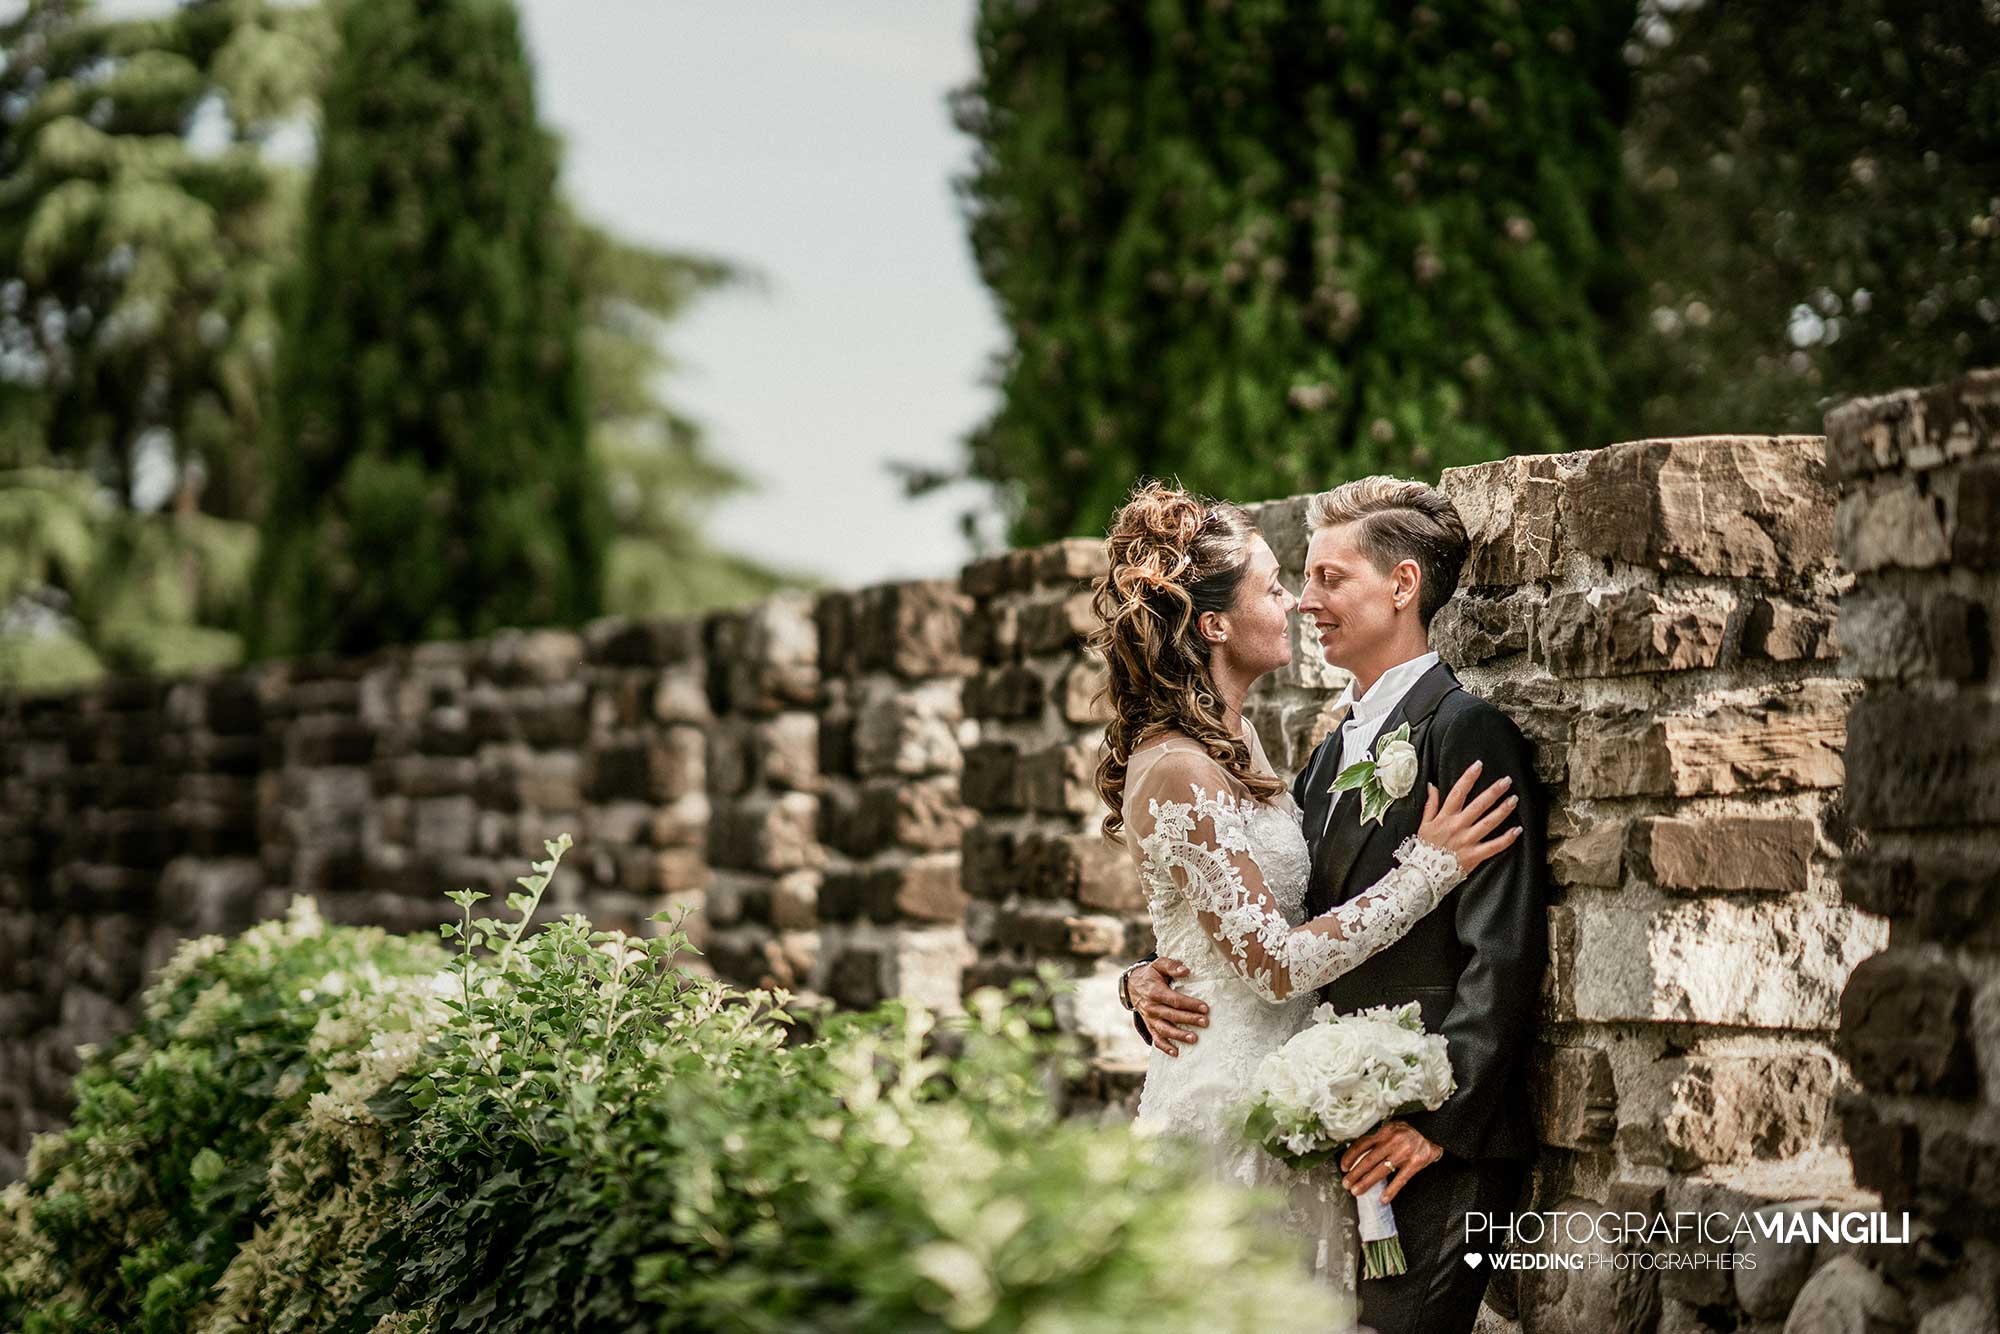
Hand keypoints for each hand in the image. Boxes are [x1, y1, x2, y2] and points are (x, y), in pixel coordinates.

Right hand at [1129, 957, 1205, 1056]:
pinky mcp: (1149, 1026)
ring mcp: (1150, 1019)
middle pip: (1172, 1015)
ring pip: (1165, 1029)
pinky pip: (1156, 1039)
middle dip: (1189, 1019)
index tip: (1205, 1008)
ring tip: (1194, 1039)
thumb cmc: (1151, 974)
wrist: (1132, 985)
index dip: (1190, 1004)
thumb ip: (1171, 966)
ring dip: (1179, 1035)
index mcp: (1155, 992)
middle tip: (1205, 1022)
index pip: (1174, 1000)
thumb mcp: (1159, 965)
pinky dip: (1165, 1047)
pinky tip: (1176, 1053)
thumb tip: (1186, 971)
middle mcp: (1151, 1007)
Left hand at [1339, 1120, 1442, 1203]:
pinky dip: (1391, 1191)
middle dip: (1354, 1173)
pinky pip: (1400, 1180)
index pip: (1362, 1144)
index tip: (1343, 1166)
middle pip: (1368, 1160)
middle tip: (1345, 1183)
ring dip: (1366, 1183)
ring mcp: (1404, 1153)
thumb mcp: (1393, 1127)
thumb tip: (1359, 1150)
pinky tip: (1382, 1200)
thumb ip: (1379, 1136)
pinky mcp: (1416, 1163)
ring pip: (1381, 1171)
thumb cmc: (1411, 1130)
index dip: (1350, 1156)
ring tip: (1356, 1191)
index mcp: (1384, 1132)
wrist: (1436, 1131)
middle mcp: (1392, 1142)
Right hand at [1414, 759, 1521, 877]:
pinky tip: (1517, 830)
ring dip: (1502, 810)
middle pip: (1478, 805)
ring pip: (1488, 823)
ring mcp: (1467, 841)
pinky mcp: (1475, 855)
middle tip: (1506, 781)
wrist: (1425, 874)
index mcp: (1445, 817)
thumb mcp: (1424, 824)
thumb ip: (1430, 804)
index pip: (1458, 792)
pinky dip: (1506, 839)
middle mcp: (1458, 826)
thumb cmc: (1425, 848)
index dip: (1468, 778)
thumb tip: (1432, 785)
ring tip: (1514, 799)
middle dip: (1493, 791)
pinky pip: (1494, 846)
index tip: (1479, 765)